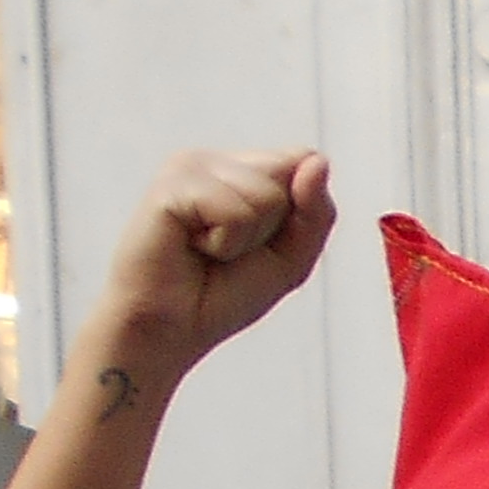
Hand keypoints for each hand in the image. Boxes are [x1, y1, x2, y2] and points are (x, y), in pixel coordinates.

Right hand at [81, 147, 336, 393]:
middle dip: (274, 229)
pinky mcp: (171, 185)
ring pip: (266, 194)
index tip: (259, 245)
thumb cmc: (224, 295)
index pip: (304, 161)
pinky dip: (225, 244)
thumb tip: (318, 161)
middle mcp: (214, 160)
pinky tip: (191, 247)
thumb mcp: (292, 259)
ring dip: (247, 240)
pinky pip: (235, 213)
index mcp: (240, 169)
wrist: (170, 329)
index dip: (300, 213)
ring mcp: (189, 166)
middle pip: (290, 172)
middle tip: (229, 252)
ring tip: (208, 250)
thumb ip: (316, 212)